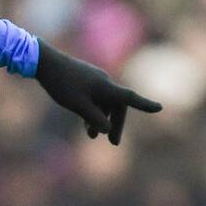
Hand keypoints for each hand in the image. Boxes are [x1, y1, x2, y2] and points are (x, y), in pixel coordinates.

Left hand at [34, 42, 161, 144]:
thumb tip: (108, 129)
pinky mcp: (86, 79)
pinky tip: (84, 122)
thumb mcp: (78, 106)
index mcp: (106, 87)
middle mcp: (104, 82)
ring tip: (91, 136)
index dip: (144, 104)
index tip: (160, 108)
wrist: (45, 62)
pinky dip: (93, 111)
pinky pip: (96, 98)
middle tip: (113, 143)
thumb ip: (95, 119)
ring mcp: (95, 80)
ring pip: (105, 103)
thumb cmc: (61, 84)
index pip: (130, 98)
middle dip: (115, 124)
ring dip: (102, 119)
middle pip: (117, 105)